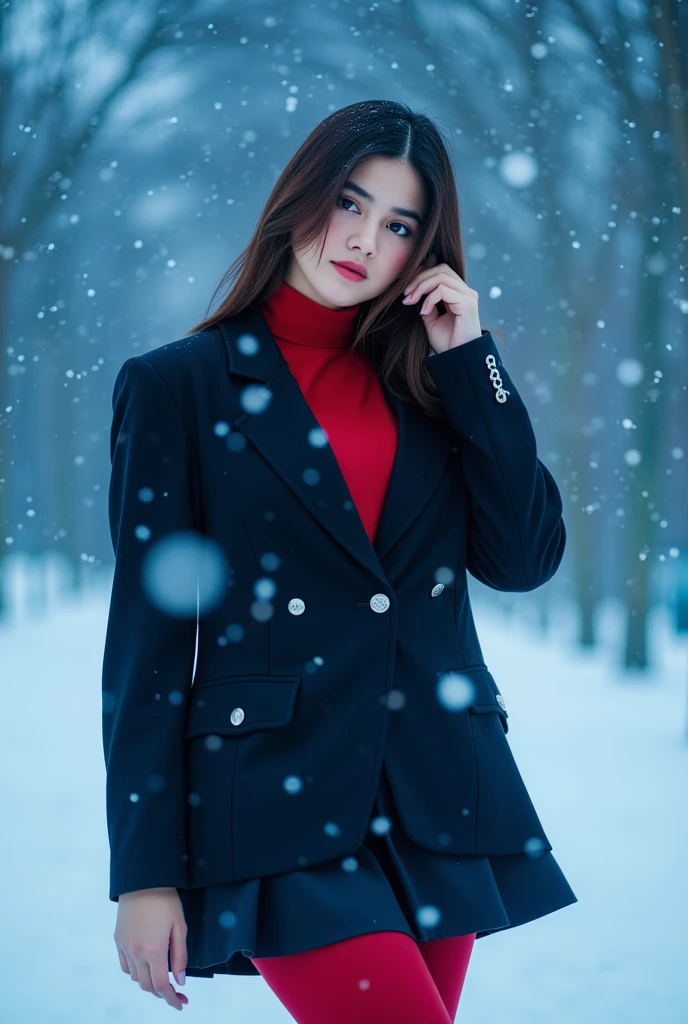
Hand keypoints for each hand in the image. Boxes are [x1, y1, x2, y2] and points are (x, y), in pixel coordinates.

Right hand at [114, 888, 189, 1010]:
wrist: (142, 880)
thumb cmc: (165, 901)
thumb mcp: (180, 927)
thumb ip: (180, 956)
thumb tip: (180, 981)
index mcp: (153, 950)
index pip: (161, 986)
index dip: (171, 998)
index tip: (181, 1003)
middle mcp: (136, 953)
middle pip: (147, 986)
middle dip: (161, 993)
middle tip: (174, 992)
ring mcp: (124, 947)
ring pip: (136, 978)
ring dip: (149, 982)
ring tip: (161, 976)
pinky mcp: (118, 940)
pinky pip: (125, 966)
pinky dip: (135, 972)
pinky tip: (145, 965)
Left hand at [401, 254, 482, 352]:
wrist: (457, 360)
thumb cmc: (447, 343)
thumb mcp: (431, 320)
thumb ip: (426, 303)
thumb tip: (414, 289)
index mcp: (459, 293)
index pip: (440, 272)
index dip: (421, 276)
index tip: (406, 293)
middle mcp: (466, 291)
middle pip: (440, 269)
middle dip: (419, 279)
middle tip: (406, 295)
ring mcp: (468, 296)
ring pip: (441, 277)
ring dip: (421, 287)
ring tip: (411, 301)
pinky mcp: (468, 303)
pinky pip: (443, 290)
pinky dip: (429, 299)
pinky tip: (424, 312)